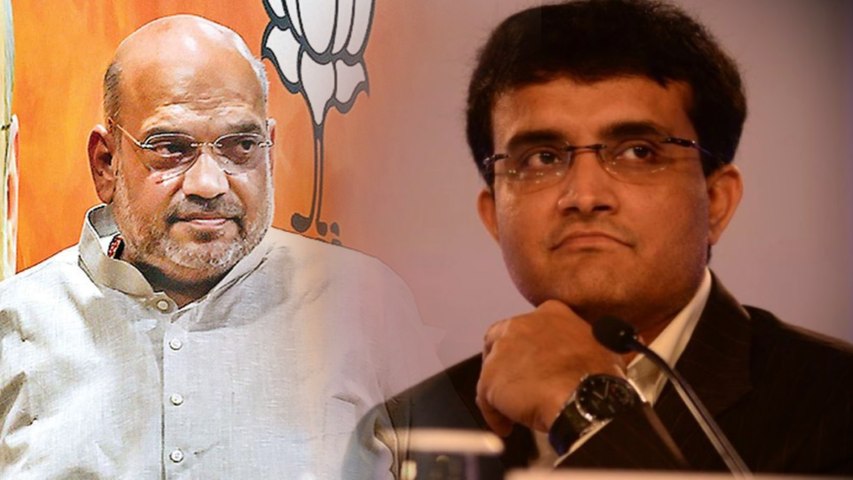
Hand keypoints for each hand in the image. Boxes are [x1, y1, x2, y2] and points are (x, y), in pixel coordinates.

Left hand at [476, 300, 624, 435]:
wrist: (585, 399)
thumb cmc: (597, 377)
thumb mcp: (603, 347)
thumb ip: (588, 345)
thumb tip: (600, 352)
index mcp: (550, 314)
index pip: (527, 326)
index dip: (526, 347)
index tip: (532, 362)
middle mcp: (521, 325)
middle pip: (500, 343)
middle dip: (506, 366)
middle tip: (516, 386)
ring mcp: (503, 351)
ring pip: (493, 372)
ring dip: (502, 392)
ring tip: (514, 411)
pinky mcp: (490, 378)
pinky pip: (486, 400)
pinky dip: (495, 415)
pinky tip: (506, 427)